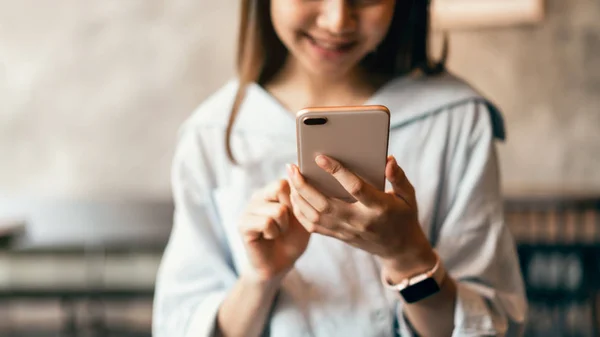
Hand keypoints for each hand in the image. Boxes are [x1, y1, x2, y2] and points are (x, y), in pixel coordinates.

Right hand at [239, 180, 310, 281]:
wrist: (279, 264)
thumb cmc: (292, 239)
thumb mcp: (304, 216)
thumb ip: (301, 196)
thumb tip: (297, 172)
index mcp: (272, 191)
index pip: (286, 180)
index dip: (295, 199)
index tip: (294, 215)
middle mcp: (258, 195)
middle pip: (280, 187)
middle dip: (290, 212)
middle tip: (284, 225)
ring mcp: (248, 208)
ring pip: (277, 209)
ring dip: (283, 226)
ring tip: (276, 233)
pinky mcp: (242, 224)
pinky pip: (266, 222)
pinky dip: (273, 233)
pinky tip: (267, 237)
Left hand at [287, 155, 435, 277]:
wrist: (399, 249)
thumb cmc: (403, 216)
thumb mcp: (408, 196)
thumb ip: (399, 177)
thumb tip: (388, 160)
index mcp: (379, 208)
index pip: (355, 188)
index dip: (337, 171)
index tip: (320, 157)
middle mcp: (359, 221)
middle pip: (325, 204)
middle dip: (304, 185)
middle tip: (292, 166)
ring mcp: (346, 231)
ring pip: (314, 216)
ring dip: (298, 197)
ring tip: (290, 177)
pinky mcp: (338, 236)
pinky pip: (313, 226)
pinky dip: (300, 211)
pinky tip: (294, 195)